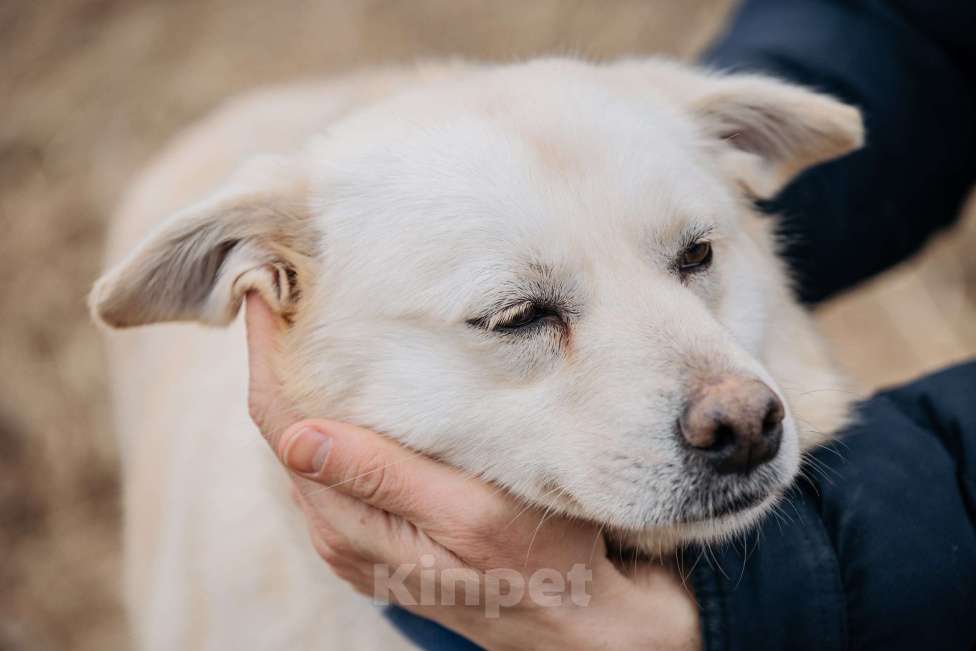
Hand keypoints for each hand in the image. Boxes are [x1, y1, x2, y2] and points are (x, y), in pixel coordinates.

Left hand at [244, 294, 700, 649]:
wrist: (571, 623)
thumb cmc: (537, 563)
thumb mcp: (467, 516)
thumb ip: (382, 479)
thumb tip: (296, 437)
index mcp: (348, 523)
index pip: (280, 423)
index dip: (265, 356)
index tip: (262, 289)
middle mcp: (337, 530)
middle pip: (283, 428)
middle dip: (280, 358)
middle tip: (292, 287)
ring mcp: (355, 534)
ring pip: (307, 443)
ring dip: (304, 382)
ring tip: (315, 319)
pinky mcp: (378, 532)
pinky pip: (335, 462)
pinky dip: (332, 412)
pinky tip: (354, 382)